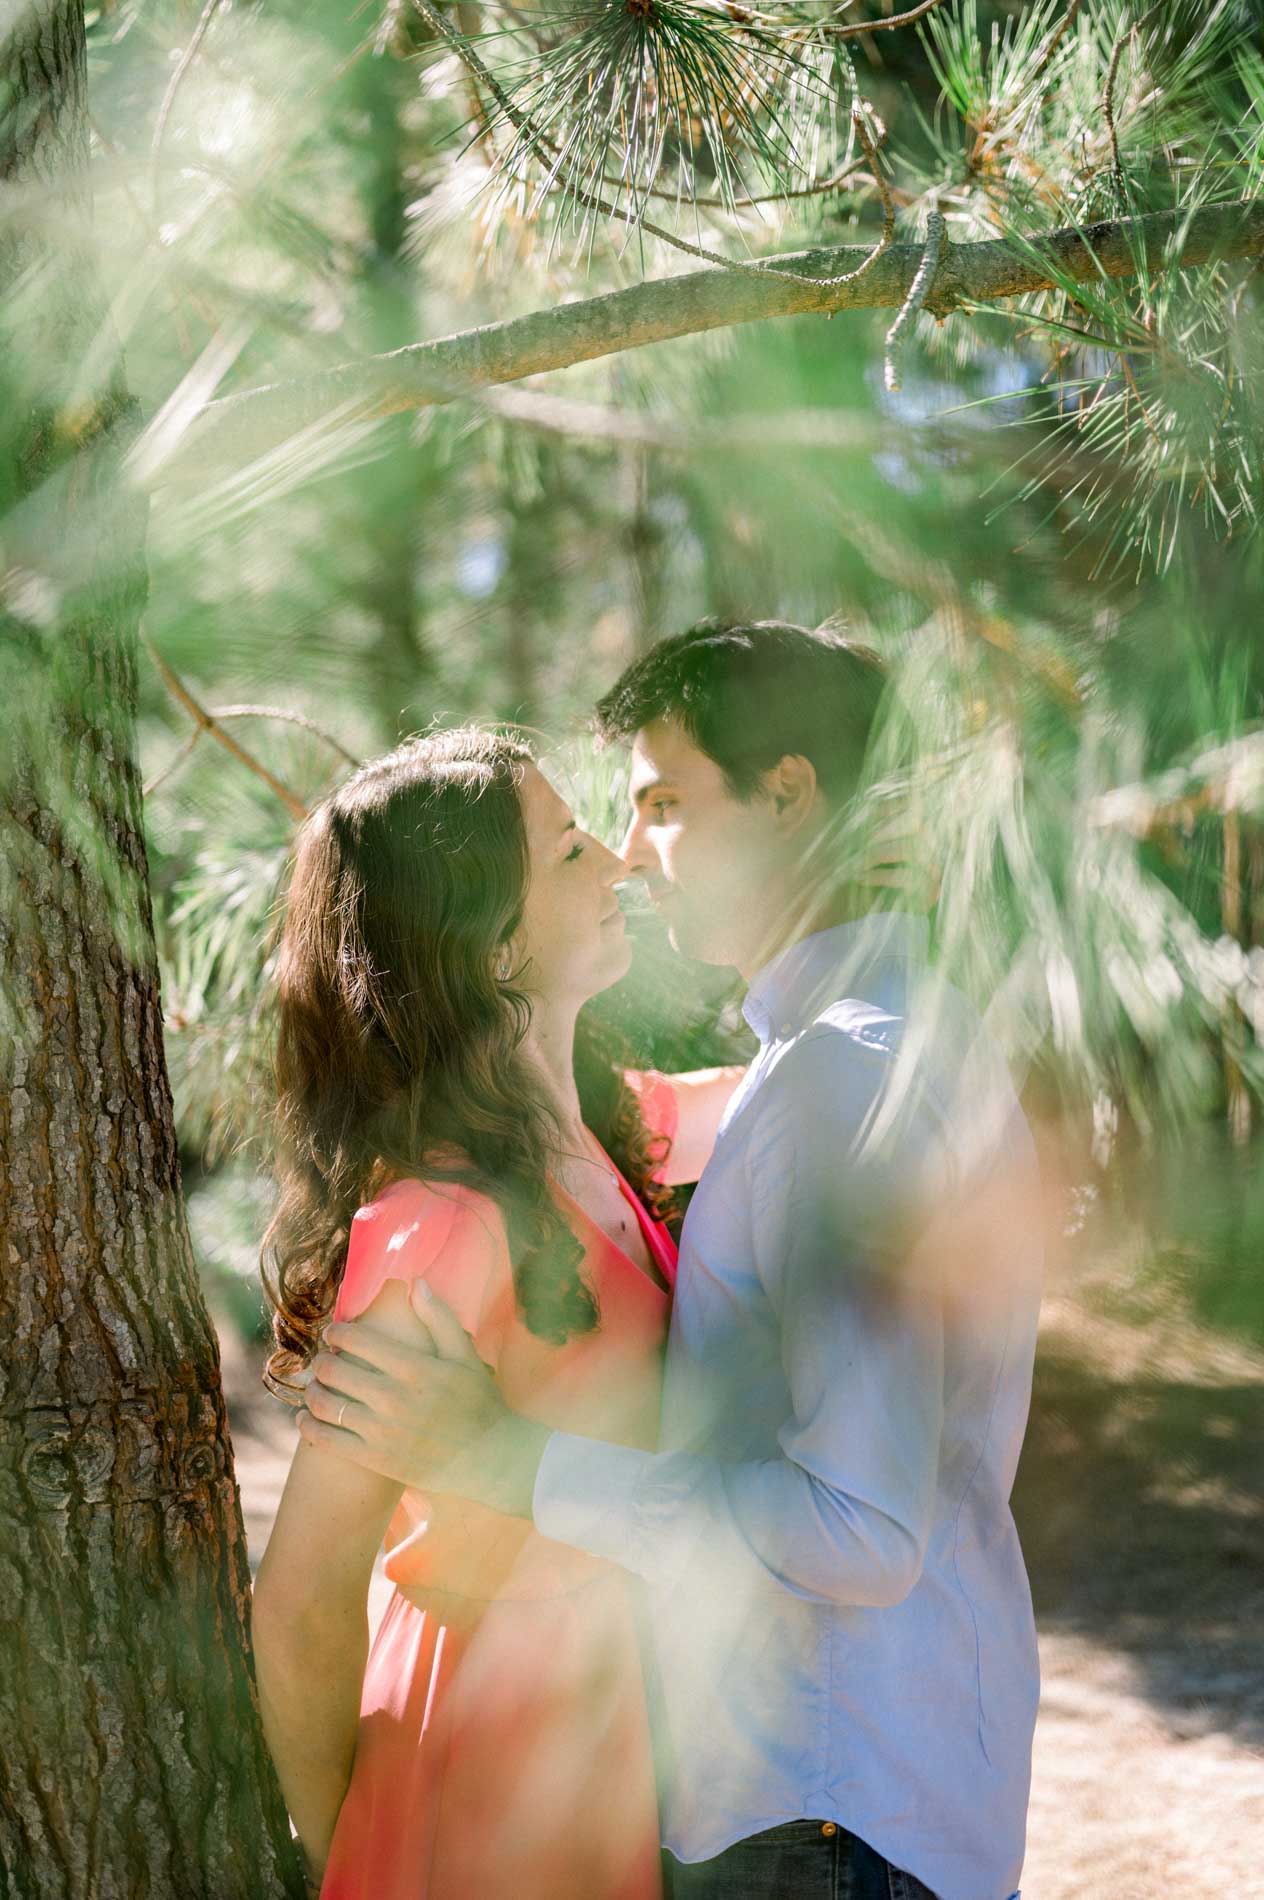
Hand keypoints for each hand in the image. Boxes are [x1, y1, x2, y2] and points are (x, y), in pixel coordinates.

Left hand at [297, 1284, 547, 1516]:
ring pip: (325, 1404)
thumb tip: (415, 1282)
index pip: (357, 1340)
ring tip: (312, 1386)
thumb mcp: (464, 1355)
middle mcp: (393, 1397)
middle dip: (320, 1360)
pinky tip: (304, 1418)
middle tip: (320, 1359)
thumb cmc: (477, 1402)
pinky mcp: (374, 1458)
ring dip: (310, 1391)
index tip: (333, 1334)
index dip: (337, 1333)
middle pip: (333, 1370)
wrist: (488, 1458)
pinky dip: (308, 1425)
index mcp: (414, 1367)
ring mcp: (381, 1430)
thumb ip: (439, 1318)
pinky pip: (327, 1439)